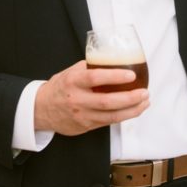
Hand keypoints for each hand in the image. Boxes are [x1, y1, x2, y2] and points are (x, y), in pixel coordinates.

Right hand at [34, 60, 149, 135]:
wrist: (42, 109)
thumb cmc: (59, 88)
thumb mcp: (69, 72)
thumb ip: (88, 67)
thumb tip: (109, 60)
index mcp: (72, 81)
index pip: (94, 78)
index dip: (114, 76)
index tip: (130, 75)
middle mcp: (77, 99)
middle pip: (107, 101)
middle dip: (130, 98)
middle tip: (144, 92)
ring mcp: (82, 115)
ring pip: (112, 116)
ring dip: (132, 110)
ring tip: (145, 102)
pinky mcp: (87, 126)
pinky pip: (109, 121)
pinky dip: (124, 115)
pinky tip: (133, 109)